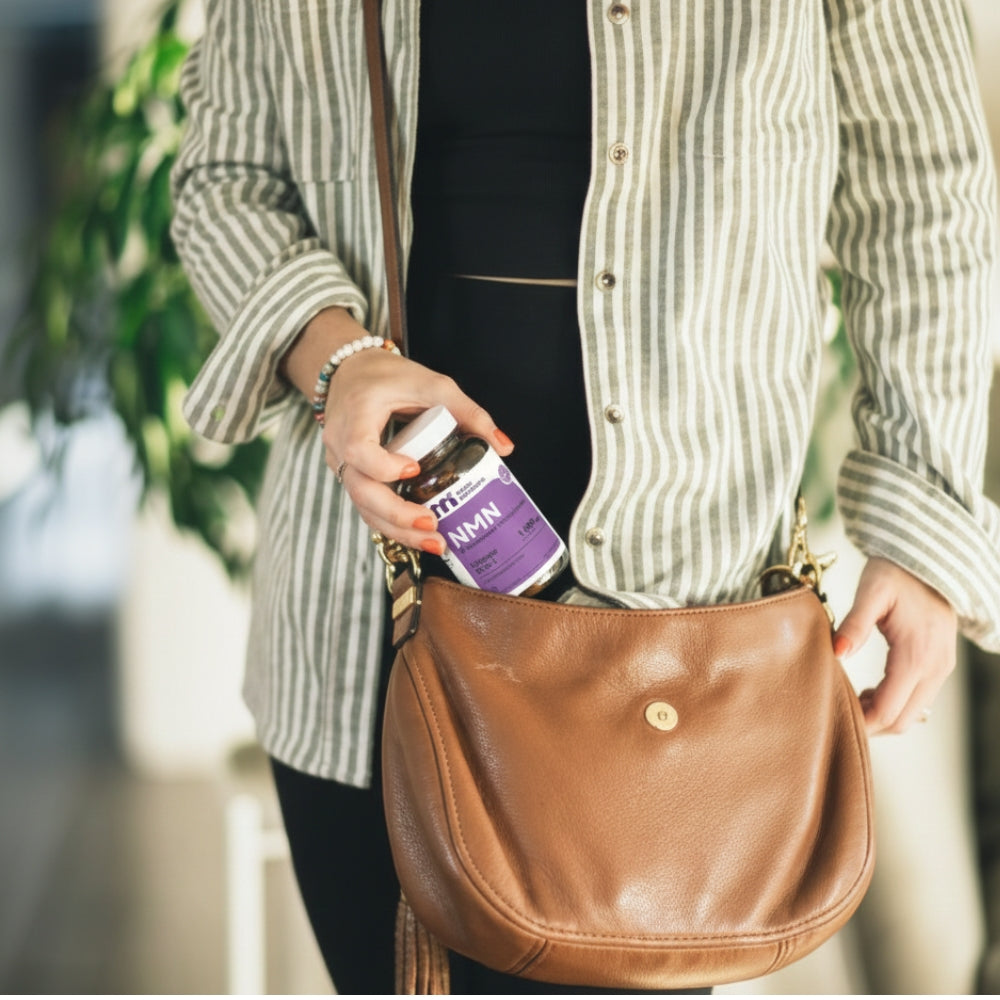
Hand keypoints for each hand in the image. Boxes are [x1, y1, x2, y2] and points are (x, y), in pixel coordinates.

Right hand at [322, 345, 512, 552]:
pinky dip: (391, 523)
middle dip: (396, 515)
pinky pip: (366, 505)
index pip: (360, 450)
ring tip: (434, 542)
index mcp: (356, 415)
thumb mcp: (432, 384)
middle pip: (360, 490)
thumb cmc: (389, 376)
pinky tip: (419, 535)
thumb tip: (504, 447)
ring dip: (396, 529)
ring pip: (362, 505)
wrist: (351, 372)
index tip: (413, 470)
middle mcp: (340, 443)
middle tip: (432, 526)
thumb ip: (468, 412)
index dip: (384, 467)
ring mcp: (340, 462)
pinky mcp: (350, 475)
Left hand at [833, 557, 956, 734]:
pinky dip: (894, 703)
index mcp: (916, 656)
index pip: (889, 710)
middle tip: (839, 710)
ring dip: (882, 714)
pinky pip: (918, 699)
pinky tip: (870, 690)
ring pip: (913, 714)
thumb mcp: (871, 592)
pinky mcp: (940, 665)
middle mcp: (934, 668)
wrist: (930, 559)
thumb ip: (854, 624)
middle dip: (871, 724)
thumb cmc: (896, 573)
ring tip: (851, 698)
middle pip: (902, 721)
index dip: (862, 722)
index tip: (834, 717)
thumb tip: (836, 652)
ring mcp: (941, 668)